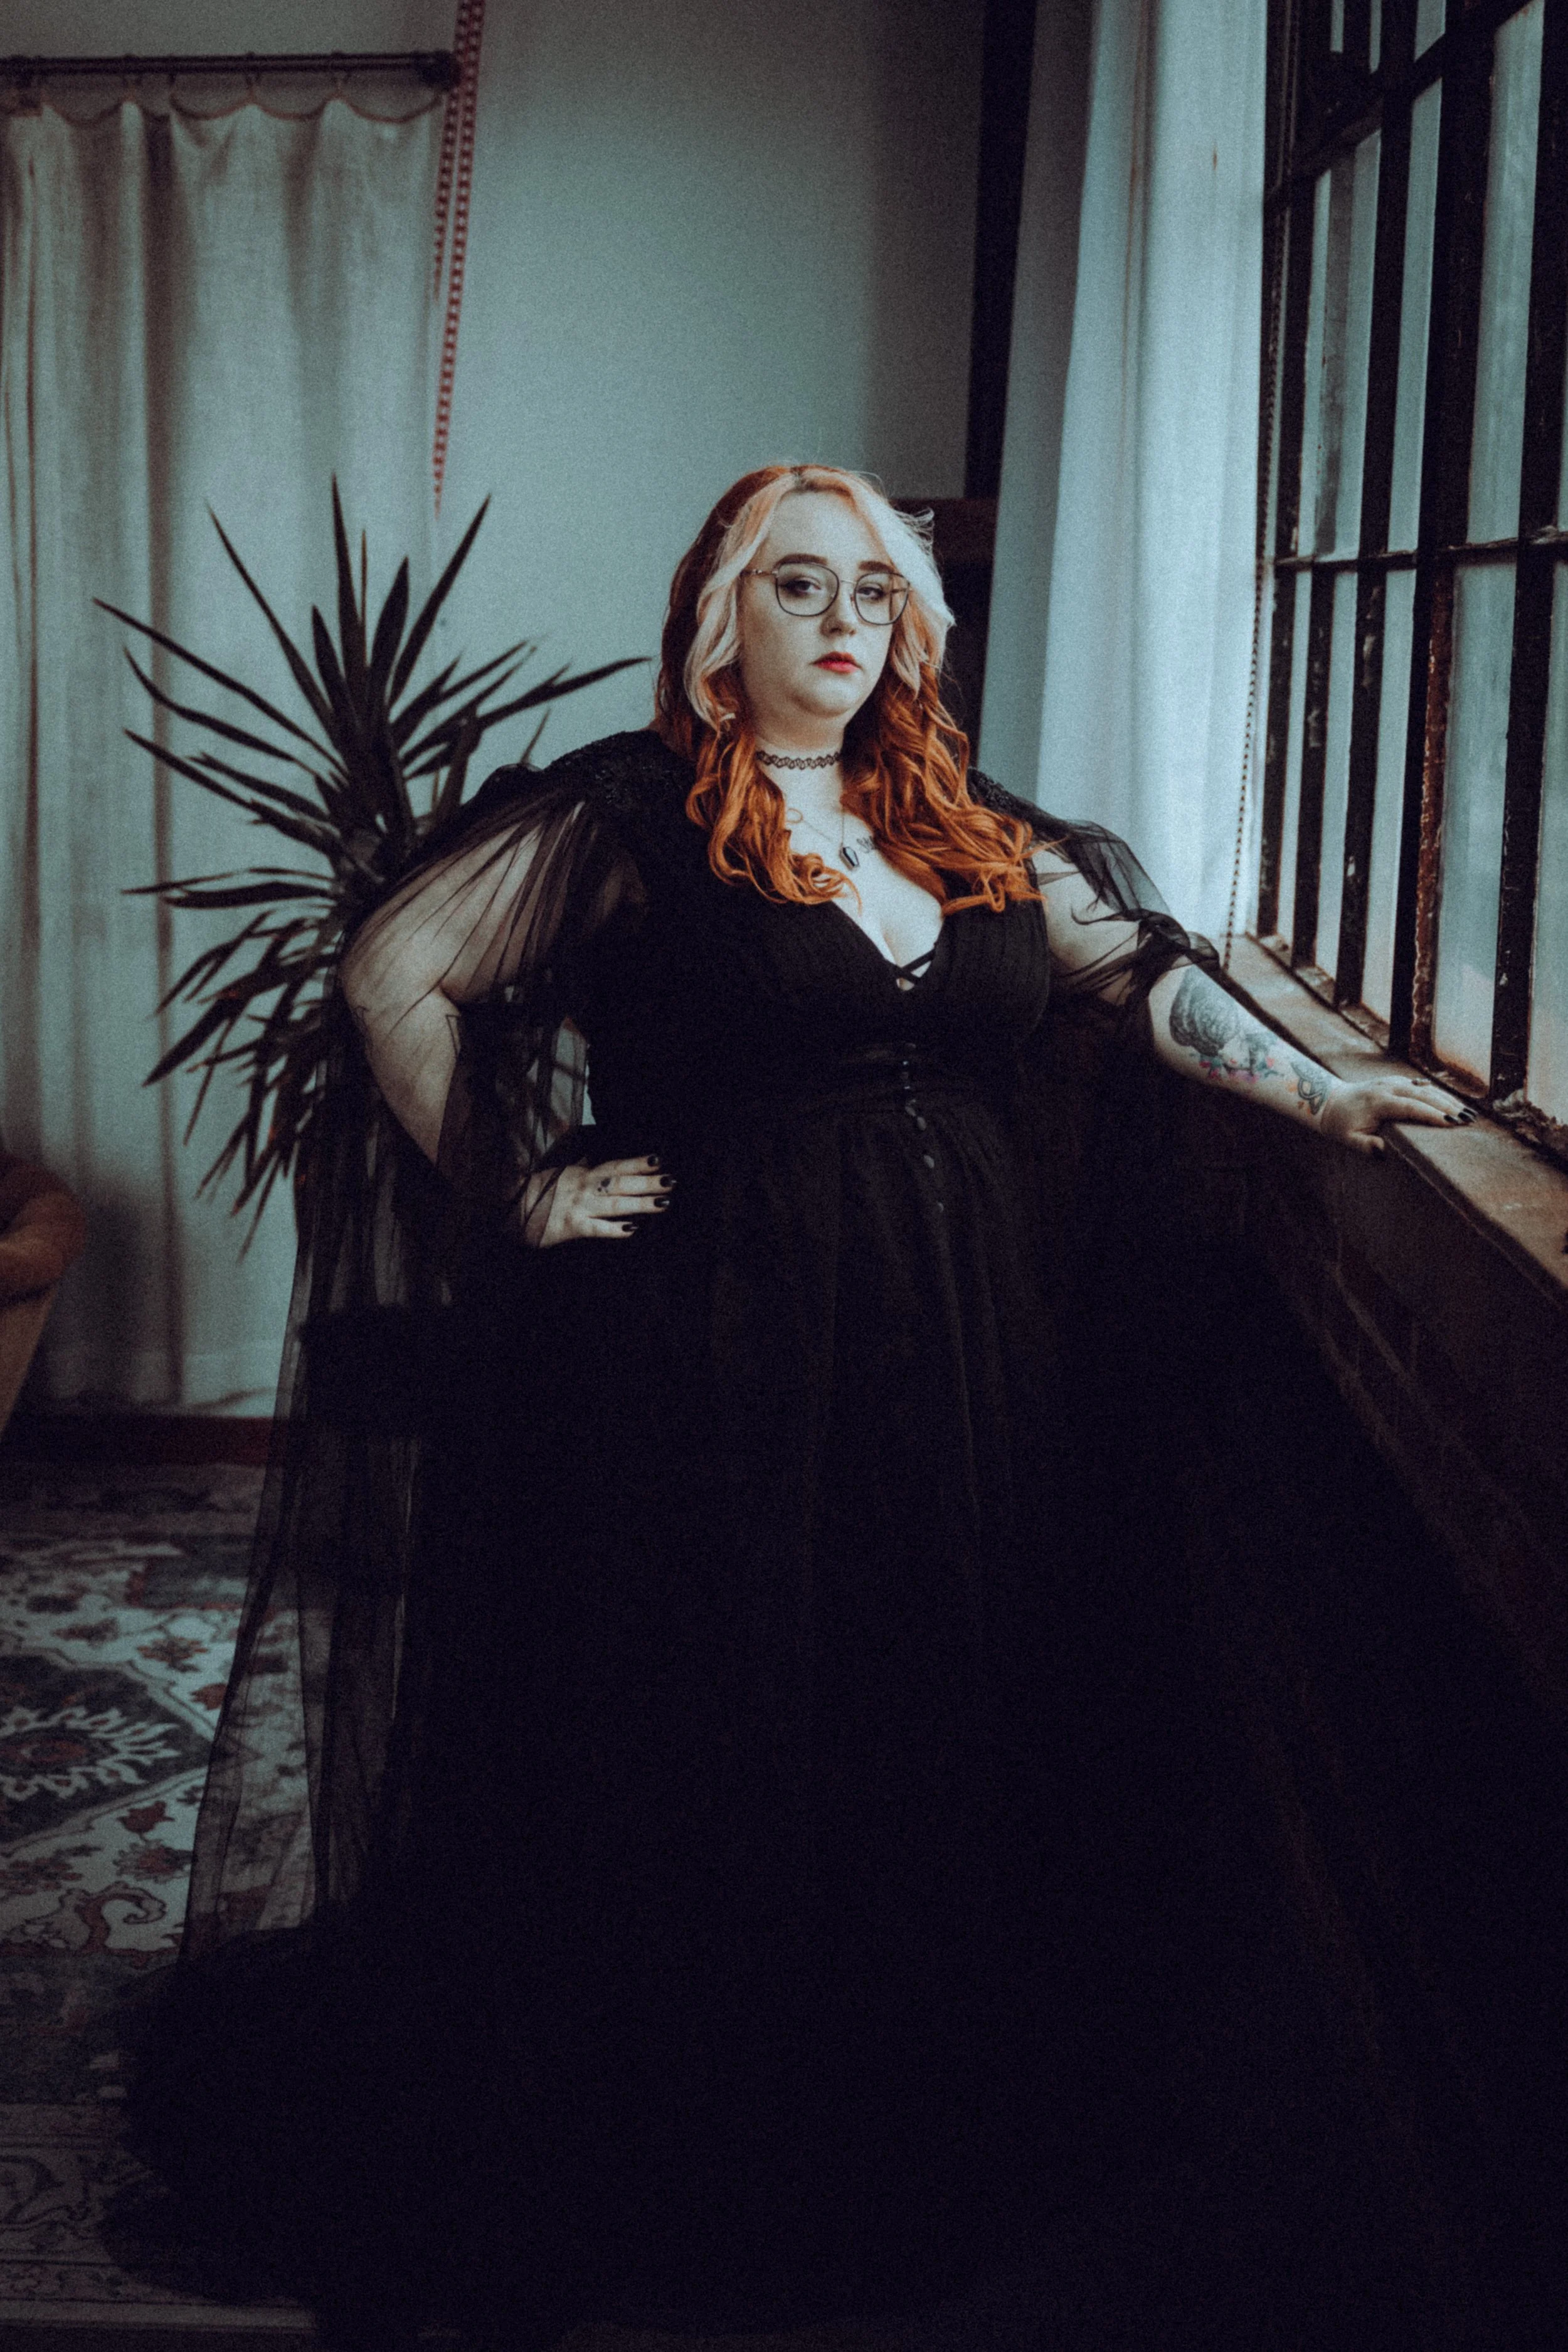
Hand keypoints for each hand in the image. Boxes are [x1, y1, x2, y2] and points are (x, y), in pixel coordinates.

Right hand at [518, 1154, 673, 1246]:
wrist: (508, 1210)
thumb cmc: (537, 1194)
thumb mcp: (559, 1174)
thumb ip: (579, 1164)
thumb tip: (590, 1152)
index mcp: (581, 1173)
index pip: (615, 1165)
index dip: (638, 1162)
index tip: (660, 1159)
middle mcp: (582, 1187)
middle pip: (620, 1182)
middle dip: (648, 1182)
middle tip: (672, 1180)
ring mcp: (577, 1207)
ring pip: (614, 1204)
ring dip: (640, 1203)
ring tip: (664, 1204)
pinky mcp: (570, 1227)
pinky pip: (596, 1229)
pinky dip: (614, 1230)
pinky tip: (632, 1231)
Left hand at [1318, 1074, 1475, 1155]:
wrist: (1329, 1101)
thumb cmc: (1341, 1124)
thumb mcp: (1348, 1140)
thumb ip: (1365, 1146)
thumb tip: (1383, 1150)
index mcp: (1379, 1102)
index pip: (1411, 1107)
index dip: (1432, 1114)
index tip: (1451, 1123)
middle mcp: (1388, 1088)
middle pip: (1424, 1094)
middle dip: (1448, 1106)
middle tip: (1468, 1119)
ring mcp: (1393, 1082)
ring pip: (1425, 1088)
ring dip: (1447, 1099)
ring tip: (1468, 1112)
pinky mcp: (1396, 1081)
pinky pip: (1421, 1086)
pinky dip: (1438, 1094)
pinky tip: (1454, 1103)